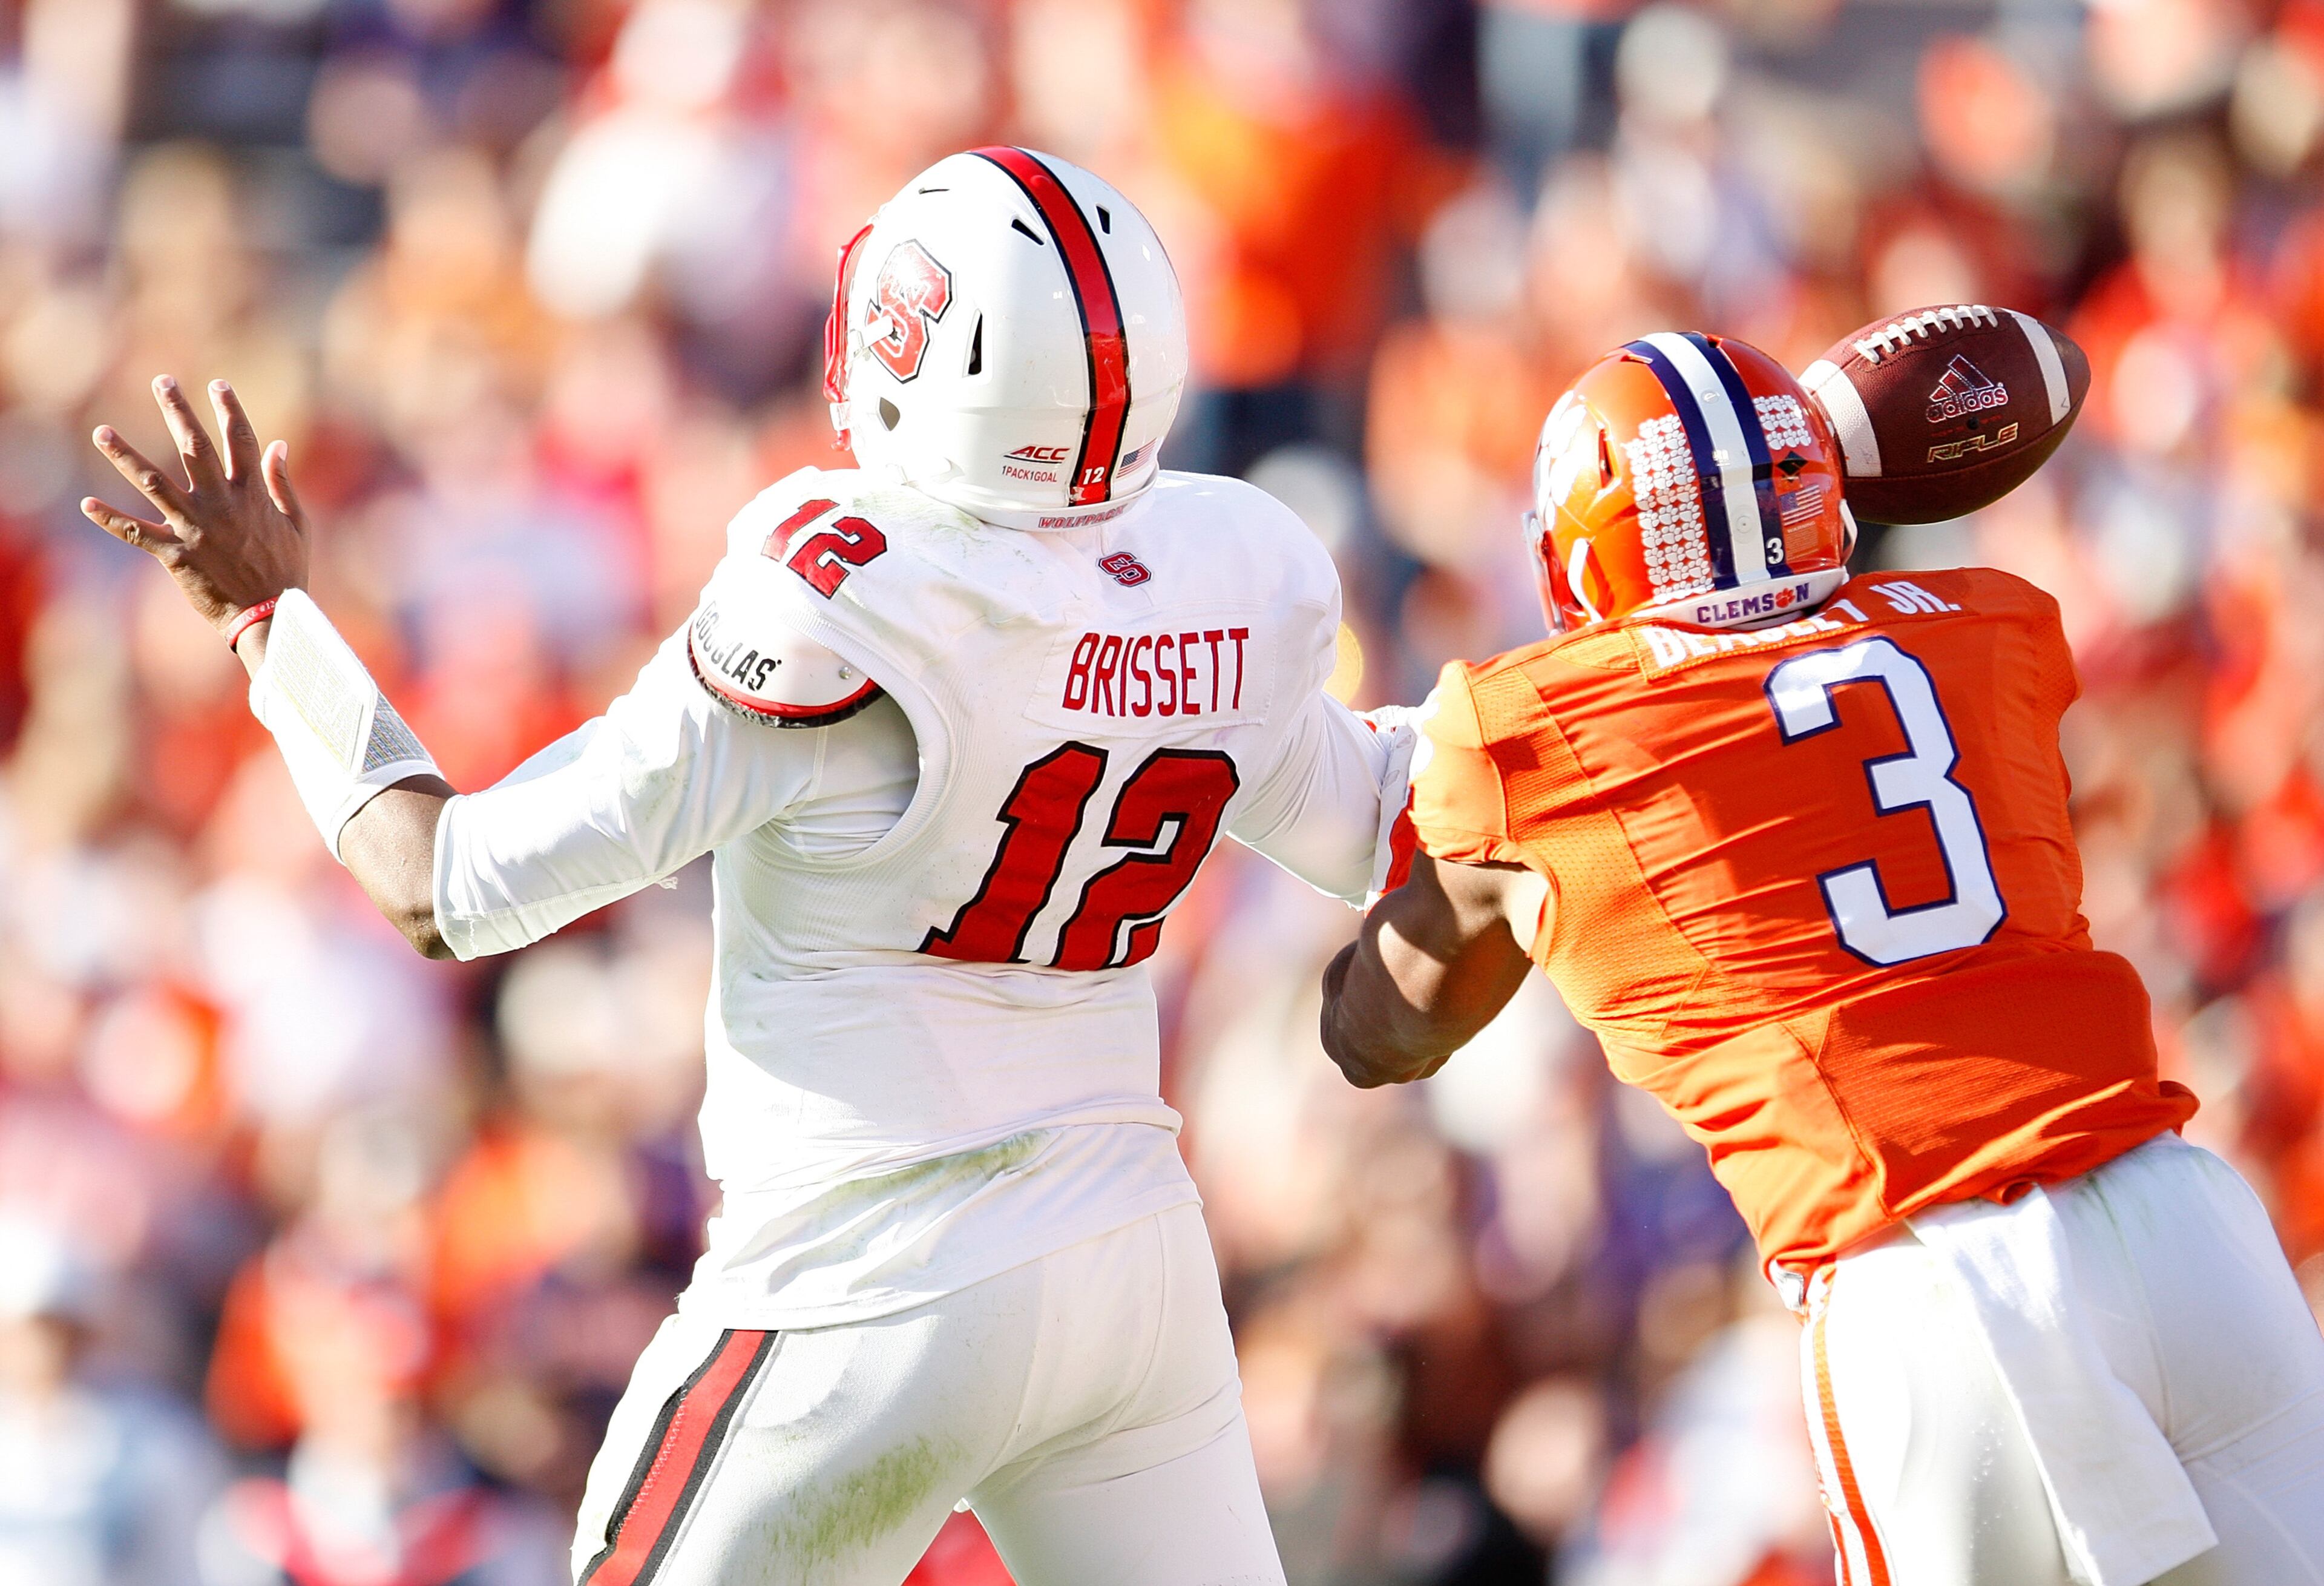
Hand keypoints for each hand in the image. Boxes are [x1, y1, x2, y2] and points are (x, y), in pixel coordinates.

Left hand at [82, 376, 311, 639]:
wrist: (271, 616)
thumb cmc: (287, 572)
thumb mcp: (298, 525)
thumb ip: (283, 484)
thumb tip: (279, 445)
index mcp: (252, 495)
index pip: (241, 440)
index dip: (230, 409)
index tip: (217, 384)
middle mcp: (221, 503)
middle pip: (194, 447)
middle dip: (178, 411)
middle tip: (162, 382)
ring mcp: (195, 527)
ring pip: (153, 482)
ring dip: (125, 455)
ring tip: (101, 432)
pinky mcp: (175, 553)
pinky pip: (136, 532)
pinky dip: (111, 519)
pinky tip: (87, 505)